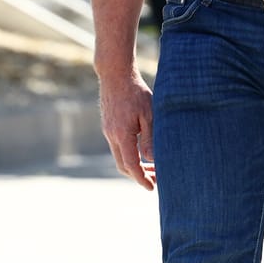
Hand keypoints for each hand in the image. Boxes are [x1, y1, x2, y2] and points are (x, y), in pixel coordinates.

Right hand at [98, 71, 155, 189]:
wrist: (115, 74)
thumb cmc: (135, 91)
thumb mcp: (149, 114)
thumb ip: (150, 139)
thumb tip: (151, 160)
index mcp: (122, 134)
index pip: (131, 165)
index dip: (141, 179)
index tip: (151, 188)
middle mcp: (112, 135)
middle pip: (123, 165)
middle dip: (138, 176)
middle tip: (155, 180)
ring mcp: (108, 131)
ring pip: (120, 156)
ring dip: (134, 165)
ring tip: (151, 167)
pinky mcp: (108, 126)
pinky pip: (118, 146)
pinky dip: (129, 154)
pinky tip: (141, 151)